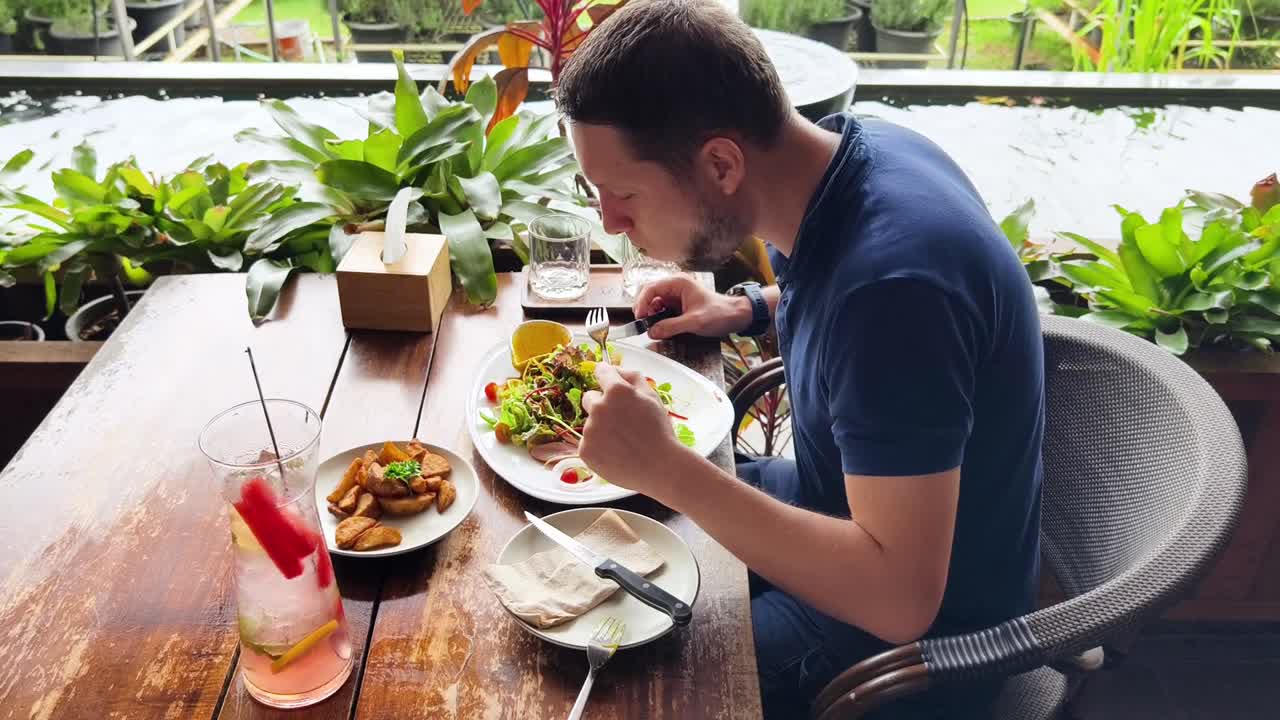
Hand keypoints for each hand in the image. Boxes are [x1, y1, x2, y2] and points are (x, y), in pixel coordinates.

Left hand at [579, 362, 686, 499]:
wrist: (659, 468)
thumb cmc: (659, 431)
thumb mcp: (652, 397)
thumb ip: (632, 376)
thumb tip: (614, 369)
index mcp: (616, 390)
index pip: (601, 371)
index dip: (606, 376)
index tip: (608, 381)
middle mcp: (598, 407)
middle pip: (589, 398)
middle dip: (601, 404)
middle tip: (621, 420)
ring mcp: (589, 430)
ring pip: (591, 423)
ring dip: (602, 428)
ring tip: (623, 442)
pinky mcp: (585, 450)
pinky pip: (588, 443)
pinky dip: (599, 447)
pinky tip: (616, 453)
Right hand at [632, 274, 752, 340]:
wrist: (735, 316)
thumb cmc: (719, 313)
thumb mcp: (694, 322)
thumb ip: (671, 327)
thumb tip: (651, 332)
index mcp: (678, 283)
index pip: (651, 288)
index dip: (642, 303)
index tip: (639, 317)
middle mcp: (675, 286)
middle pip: (649, 294)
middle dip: (644, 308)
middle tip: (642, 323)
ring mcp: (675, 295)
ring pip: (654, 303)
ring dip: (650, 315)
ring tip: (652, 326)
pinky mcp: (677, 305)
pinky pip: (662, 310)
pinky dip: (658, 318)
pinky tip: (660, 326)